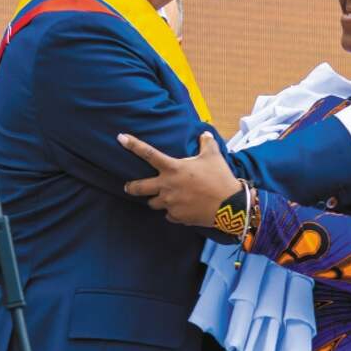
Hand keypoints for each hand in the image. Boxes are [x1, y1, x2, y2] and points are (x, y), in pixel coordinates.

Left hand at [120, 132, 240, 225]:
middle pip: (139, 188)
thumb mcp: (213, 156)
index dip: (133, 145)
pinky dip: (172, 211)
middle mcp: (167, 186)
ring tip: (164, 197)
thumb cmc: (219, 177)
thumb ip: (206, 143)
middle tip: (129, 186)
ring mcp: (170, 203)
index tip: (121, 138)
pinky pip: (169, 214)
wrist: (229, 205)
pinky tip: (181, 208)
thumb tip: (204, 134)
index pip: (148, 153)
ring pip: (153, 203)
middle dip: (131, 187)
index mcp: (173, 168)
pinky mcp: (177, 217)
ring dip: (157, 199)